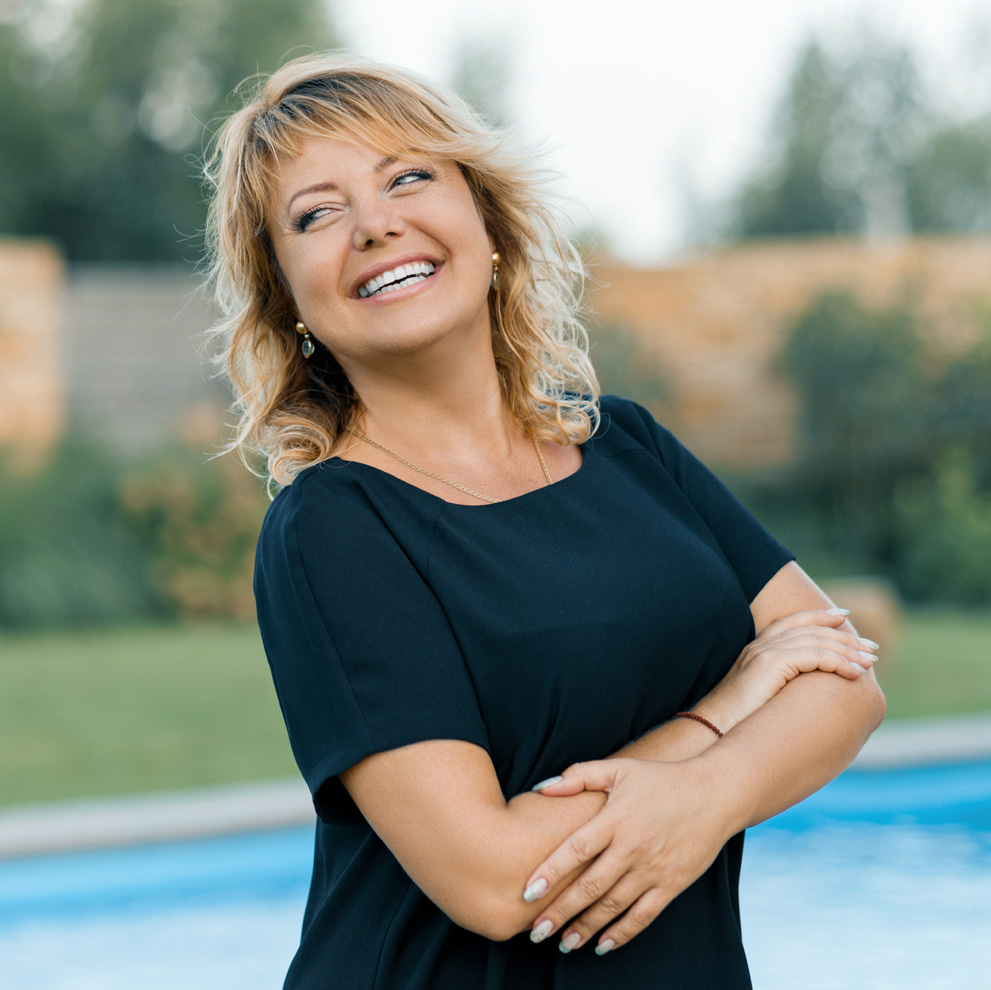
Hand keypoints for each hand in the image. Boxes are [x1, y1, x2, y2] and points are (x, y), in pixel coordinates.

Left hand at [523, 757, 728, 955]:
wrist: (714, 794)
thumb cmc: (660, 779)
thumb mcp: (619, 768)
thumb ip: (579, 776)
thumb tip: (542, 788)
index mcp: (616, 818)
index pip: (576, 849)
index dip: (550, 872)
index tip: (528, 893)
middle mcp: (632, 847)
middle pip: (589, 886)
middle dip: (560, 911)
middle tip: (536, 932)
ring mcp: (653, 869)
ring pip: (613, 906)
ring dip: (586, 928)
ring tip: (563, 943)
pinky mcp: (672, 884)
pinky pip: (643, 915)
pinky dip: (622, 933)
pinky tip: (602, 945)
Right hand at [695, 608, 877, 732]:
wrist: (712, 732)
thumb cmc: (735, 726)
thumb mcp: (760, 701)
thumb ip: (780, 690)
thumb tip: (807, 702)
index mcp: (757, 650)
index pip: (793, 621)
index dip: (820, 616)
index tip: (844, 618)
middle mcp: (761, 646)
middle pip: (811, 628)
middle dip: (844, 636)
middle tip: (871, 648)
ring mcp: (764, 652)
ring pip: (817, 641)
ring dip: (848, 651)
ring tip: (869, 663)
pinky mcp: (770, 663)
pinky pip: (815, 656)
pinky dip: (838, 662)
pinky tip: (853, 674)